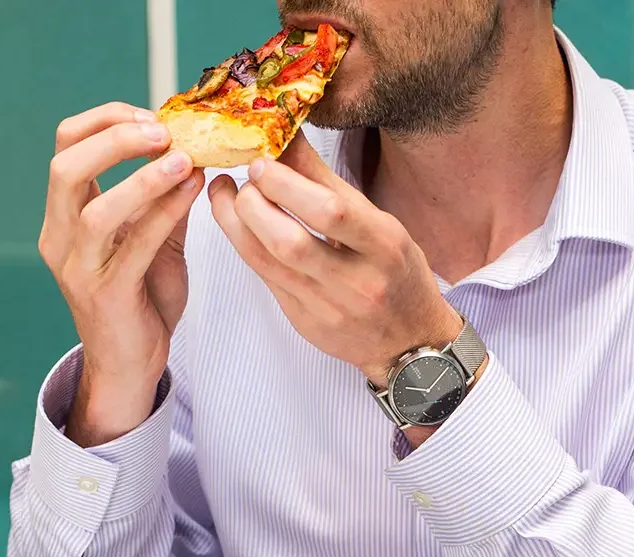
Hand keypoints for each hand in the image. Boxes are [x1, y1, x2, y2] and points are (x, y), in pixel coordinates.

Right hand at [40, 102, 205, 444]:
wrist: (132, 366)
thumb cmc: (141, 301)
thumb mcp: (153, 239)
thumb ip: (162, 198)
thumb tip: (191, 150)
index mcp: (64, 217)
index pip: (66, 147)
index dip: (105, 121)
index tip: (151, 115)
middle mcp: (61, 238)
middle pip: (64, 166)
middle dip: (114, 138)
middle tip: (162, 131)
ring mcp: (79, 269)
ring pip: (93, 209)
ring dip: (141, 176)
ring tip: (183, 158)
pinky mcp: (105, 295)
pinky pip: (133, 246)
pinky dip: (164, 212)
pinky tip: (192, 192)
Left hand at [206, 133, 460, 387]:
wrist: (409, 342)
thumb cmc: (397, 274)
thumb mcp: (382, 223)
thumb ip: (331, 184)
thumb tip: (288, 138)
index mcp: (384, 246)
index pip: (330, 211)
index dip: (287, 183)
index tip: (264, 162)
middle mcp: (357, 281)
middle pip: (290, 241)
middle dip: (254, 203)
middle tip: (241, 181)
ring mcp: (328, 308)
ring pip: (267, 262)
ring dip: (235, 223)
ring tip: (224, 196)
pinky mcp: (305, 323)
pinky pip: (266, 279)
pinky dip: (247, 246)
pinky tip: (239, 226)